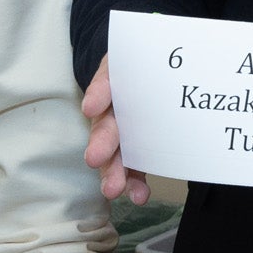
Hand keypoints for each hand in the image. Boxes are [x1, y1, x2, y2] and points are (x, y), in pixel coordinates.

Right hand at [80, 58, 147, 205]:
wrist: (160, 74)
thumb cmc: (144, 66)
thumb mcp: (133, 58)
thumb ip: (121, 70)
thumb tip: (103, 92)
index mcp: (114, 84)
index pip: (105, 86)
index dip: (99, 95)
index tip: (91, 107)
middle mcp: (114, 112)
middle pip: (106, 128)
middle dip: (101, 143)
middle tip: (95, 157)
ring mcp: (125, 135)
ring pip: (116, 154)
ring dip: (114, 171)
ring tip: (113, 188)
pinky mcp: (140, 152)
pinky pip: (137, 168)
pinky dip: (135, 182)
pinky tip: (139, 194)